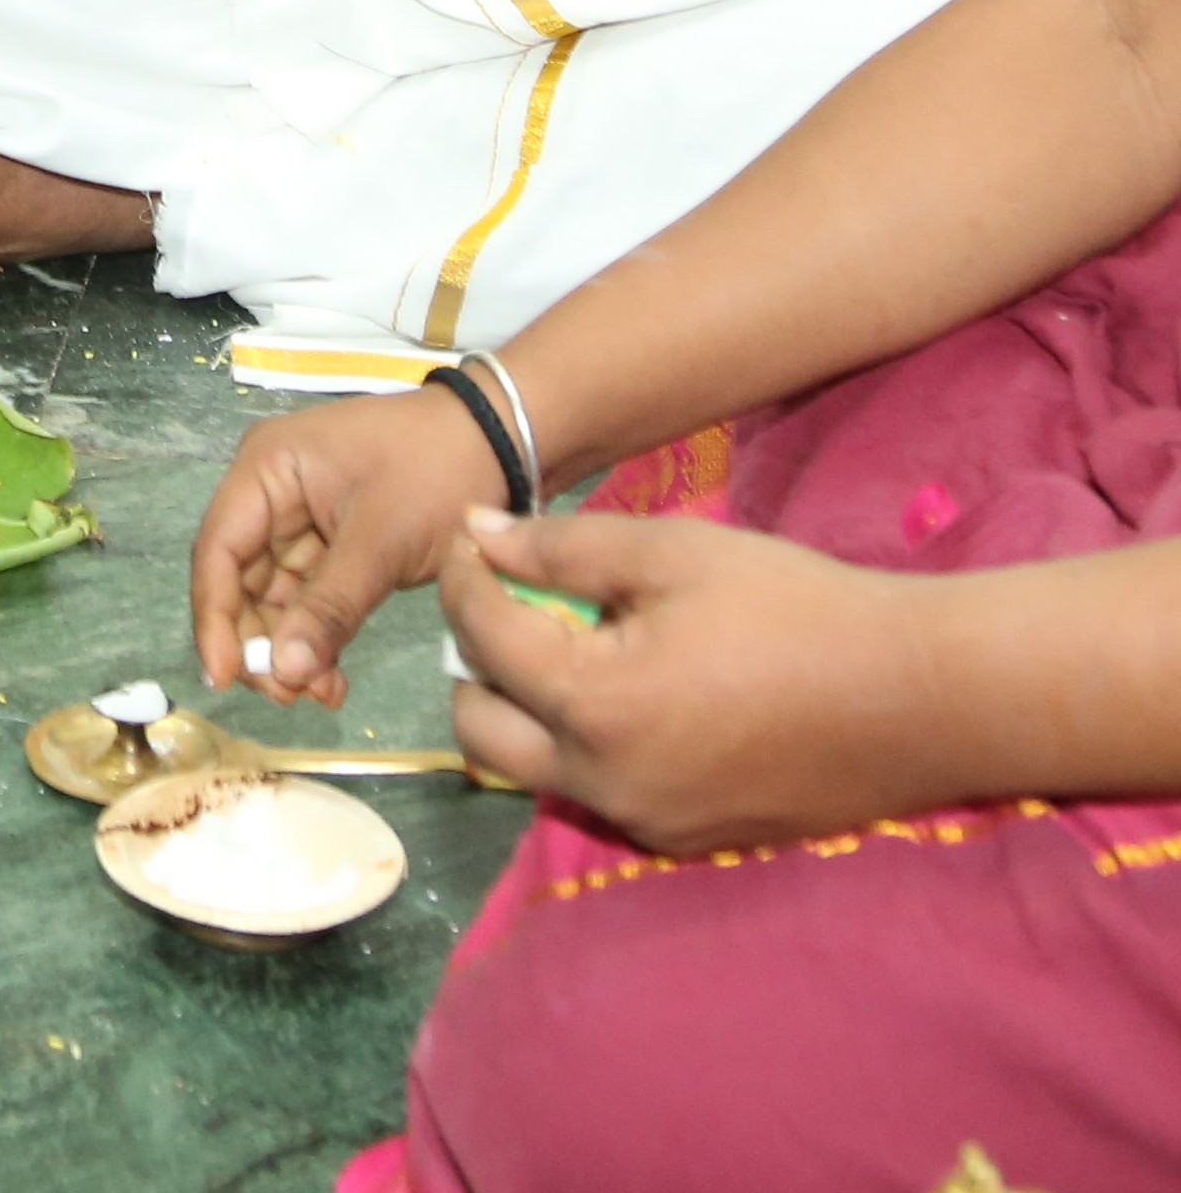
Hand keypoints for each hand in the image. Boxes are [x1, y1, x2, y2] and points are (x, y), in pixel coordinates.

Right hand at [189, 389, 509, 706]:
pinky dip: (316, 638)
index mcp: (267, 469)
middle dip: (258, 643)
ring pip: (272, 598)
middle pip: (239, 580)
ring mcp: (300, 520)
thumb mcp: (381, 540)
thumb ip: (329, 607)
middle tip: (289, 696)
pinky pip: (307, 600)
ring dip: (289, 649)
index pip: (219, 550)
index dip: (215, 617)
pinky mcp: (331, 545)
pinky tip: (334, 679)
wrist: (502, 440)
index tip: (225, 678)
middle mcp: (271, 492)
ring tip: (323, 693)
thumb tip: (283, 673)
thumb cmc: (434, 471)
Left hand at [440, 507, 957, 854]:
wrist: (910, 697)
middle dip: (475, 660)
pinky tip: (635, 689)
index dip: (467, 577)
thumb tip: (478, 535)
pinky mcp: (683, 842)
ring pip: (535, 769)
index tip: (476, 540)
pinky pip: (597, 793)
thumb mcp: (671, 553)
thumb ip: (562, 548)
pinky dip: (586, 743)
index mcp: (592, 707)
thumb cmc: (791, 607)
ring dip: (526, 707)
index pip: (483, 638)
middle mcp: (603, 784)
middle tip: (513, 602)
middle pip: (480, 731)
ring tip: (576, 640)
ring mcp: (644, 825)